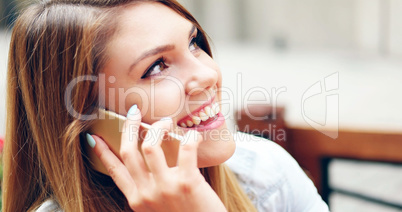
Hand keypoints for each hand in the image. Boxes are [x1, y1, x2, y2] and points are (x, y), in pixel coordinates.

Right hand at [89, 107, 226, 211]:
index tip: (93, 137)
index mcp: (136, 200)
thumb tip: (149, 163)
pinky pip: (186, 148)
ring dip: (157, 127)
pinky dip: (190, 137)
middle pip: (128, 151)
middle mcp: (146, 193)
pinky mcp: (187, 182)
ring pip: (150, 145)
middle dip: (129, 126)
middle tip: (135, 112)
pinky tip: (193, 136)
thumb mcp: (157, 208)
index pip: (114, 170)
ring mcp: (165, 188)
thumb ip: (149, 190)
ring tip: (166, 122)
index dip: (102, 152)